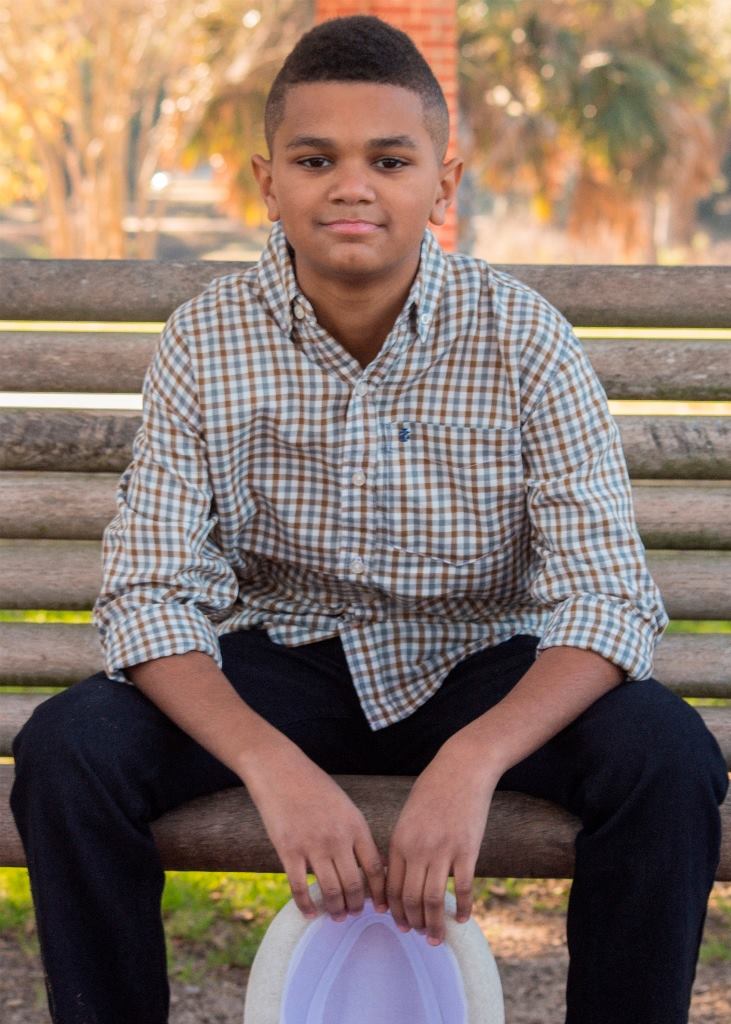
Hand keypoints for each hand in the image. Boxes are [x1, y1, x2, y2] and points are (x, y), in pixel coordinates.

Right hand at [244, 744, 387, 922]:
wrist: (281, 770)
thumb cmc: (314, 787)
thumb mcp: (345, 806)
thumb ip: (356, 834)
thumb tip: (370, 865)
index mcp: (355, 826)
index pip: (375, 869)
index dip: (380, 893)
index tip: (381, 908)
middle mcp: (338, 838)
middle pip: (354, 885)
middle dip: (355, 906)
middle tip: (353, 914)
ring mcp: (313, 845)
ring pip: (331, 891)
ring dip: (335, 909)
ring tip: (335, 915)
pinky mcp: (288, 850)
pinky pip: (299, 888)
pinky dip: (306, 906)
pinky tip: (309, 914)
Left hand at [386, 744, 497, 945]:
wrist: (461, 768)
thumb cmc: (433, 789)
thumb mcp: (408, 816)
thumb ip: (403, 845)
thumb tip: (400, 875)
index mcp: (399, 841)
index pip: (391, 887)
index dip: (395, 911)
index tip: (400, 923)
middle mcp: (417, 849)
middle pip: (410, 899)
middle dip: (413, 922)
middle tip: (418, 935)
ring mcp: (443, 851)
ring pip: (433, 900)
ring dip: (434, 924)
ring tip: (436, 937)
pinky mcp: (467, 850)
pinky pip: (462, 889)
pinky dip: (462, 908)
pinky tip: (462, 919)